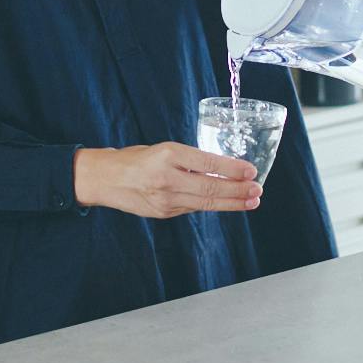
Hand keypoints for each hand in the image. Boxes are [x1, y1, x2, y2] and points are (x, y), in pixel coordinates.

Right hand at [73, 143, 261, 217]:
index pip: (207, 162)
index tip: (251, 170)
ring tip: (251, 201)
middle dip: (239, 190)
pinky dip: (213, 205)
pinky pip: (194, 208)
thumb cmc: (134, 159)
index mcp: (167, 154)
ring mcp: (165, 199)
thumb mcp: (162, 149)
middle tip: (258, 189)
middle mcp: (167, 178)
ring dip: (232, 202)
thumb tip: (220, 168)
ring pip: (206, 203)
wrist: (105, 179)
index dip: (232, 168)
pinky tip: (228, 203)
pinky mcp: (164, 213)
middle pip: (210, 187)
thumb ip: (188, 160)